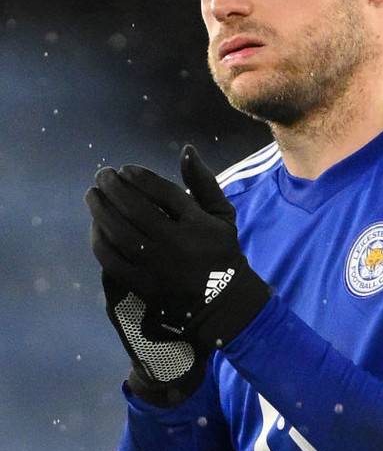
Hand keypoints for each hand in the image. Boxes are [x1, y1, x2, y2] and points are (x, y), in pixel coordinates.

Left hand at [85, 145, 271, 401]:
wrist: (221, 301)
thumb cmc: (221, 251)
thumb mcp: (222, 213)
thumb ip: (203, 181)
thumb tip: (186, 149)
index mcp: (197, 223)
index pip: (161, 192)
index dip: (138, 177)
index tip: (124, 169)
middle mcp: (176, 243)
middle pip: (135, 209)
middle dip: (112, 188)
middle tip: (101, 176)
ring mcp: (157, 266)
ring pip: (119, 233)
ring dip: (100, 211)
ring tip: (92, 196)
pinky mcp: (143, 284)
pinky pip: (113, 260)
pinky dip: (100, 241)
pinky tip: (96, 227)